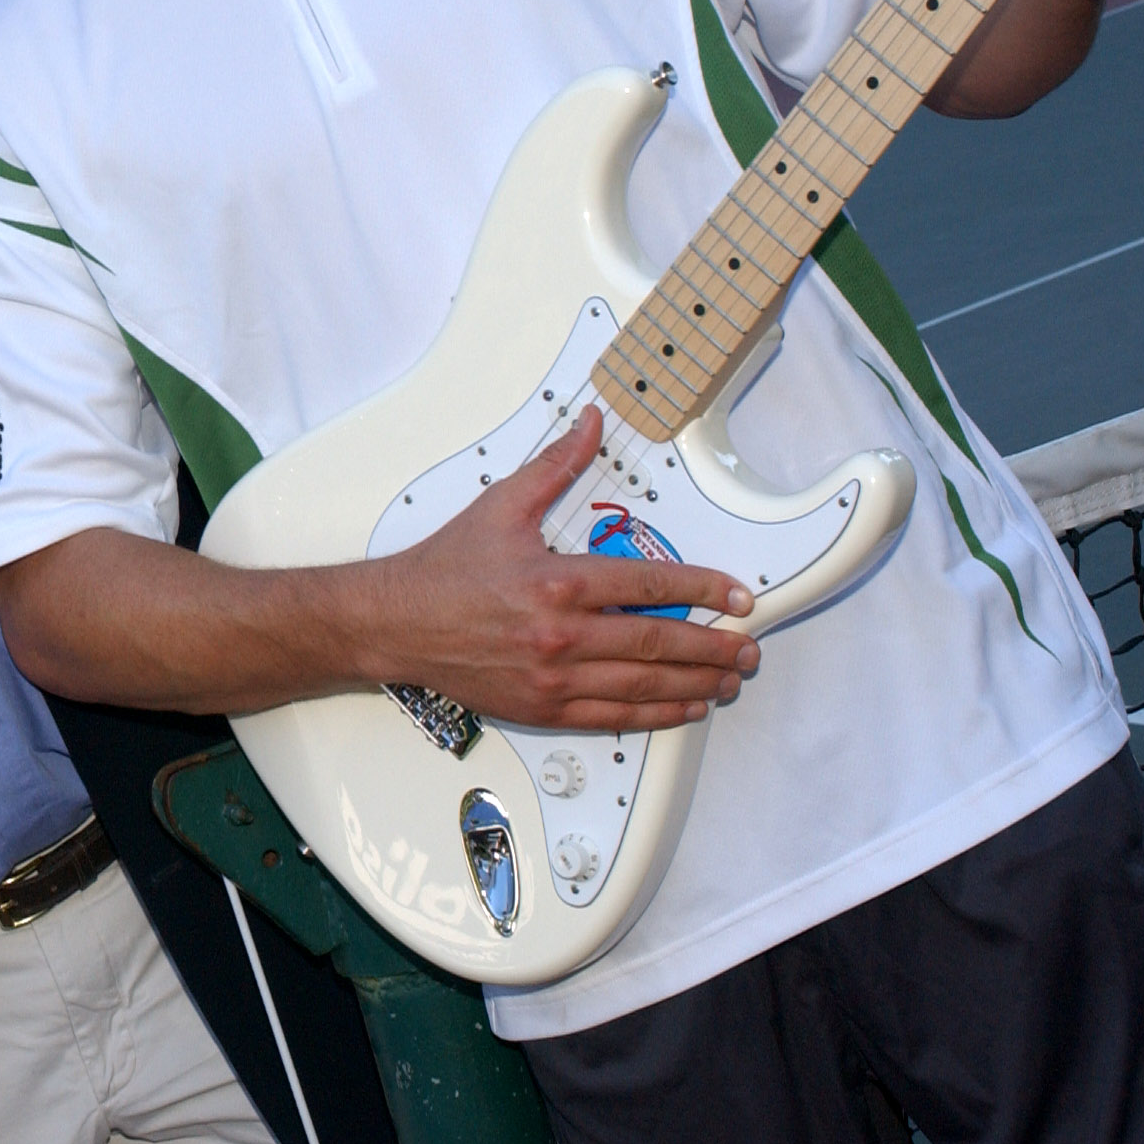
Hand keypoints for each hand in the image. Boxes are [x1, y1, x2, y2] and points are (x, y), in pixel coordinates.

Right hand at [363, 408, 759, 732]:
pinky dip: (656, 713)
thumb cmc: (445, 570)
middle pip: (658, 643)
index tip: (735, 596)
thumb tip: (590, 426)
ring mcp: (553, 677)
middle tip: (745, 646)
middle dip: (713, 646)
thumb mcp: (502, 506)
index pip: (650, 587)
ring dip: (696, 683)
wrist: (398, 623)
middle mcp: (560, 635)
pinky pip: (613, 717)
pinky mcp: (543, 707)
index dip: (704, 590)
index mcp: (557, 582)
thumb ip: (555, 466)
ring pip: (644, 685)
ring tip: (728, 678)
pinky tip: (682, 706)